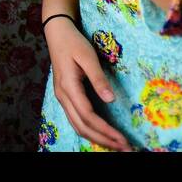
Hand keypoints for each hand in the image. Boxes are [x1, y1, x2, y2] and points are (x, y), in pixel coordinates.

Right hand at [44, 16, 131, 150]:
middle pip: (82, 127)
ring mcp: (62, 98)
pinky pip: (76, 120)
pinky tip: (102, 133)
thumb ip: (98, 78)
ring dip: (97, 138)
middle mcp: (63, 97)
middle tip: (125, 148)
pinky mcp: (65, 97)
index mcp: (68, 87)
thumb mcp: (88, 56)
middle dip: (104, 140)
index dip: (105, 130)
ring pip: (78, 126)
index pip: (88, 116)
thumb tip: (110, 99)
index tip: (123, 139)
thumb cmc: (73, 42)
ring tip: (116, 144)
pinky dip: (90, 131)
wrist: (57, 33)